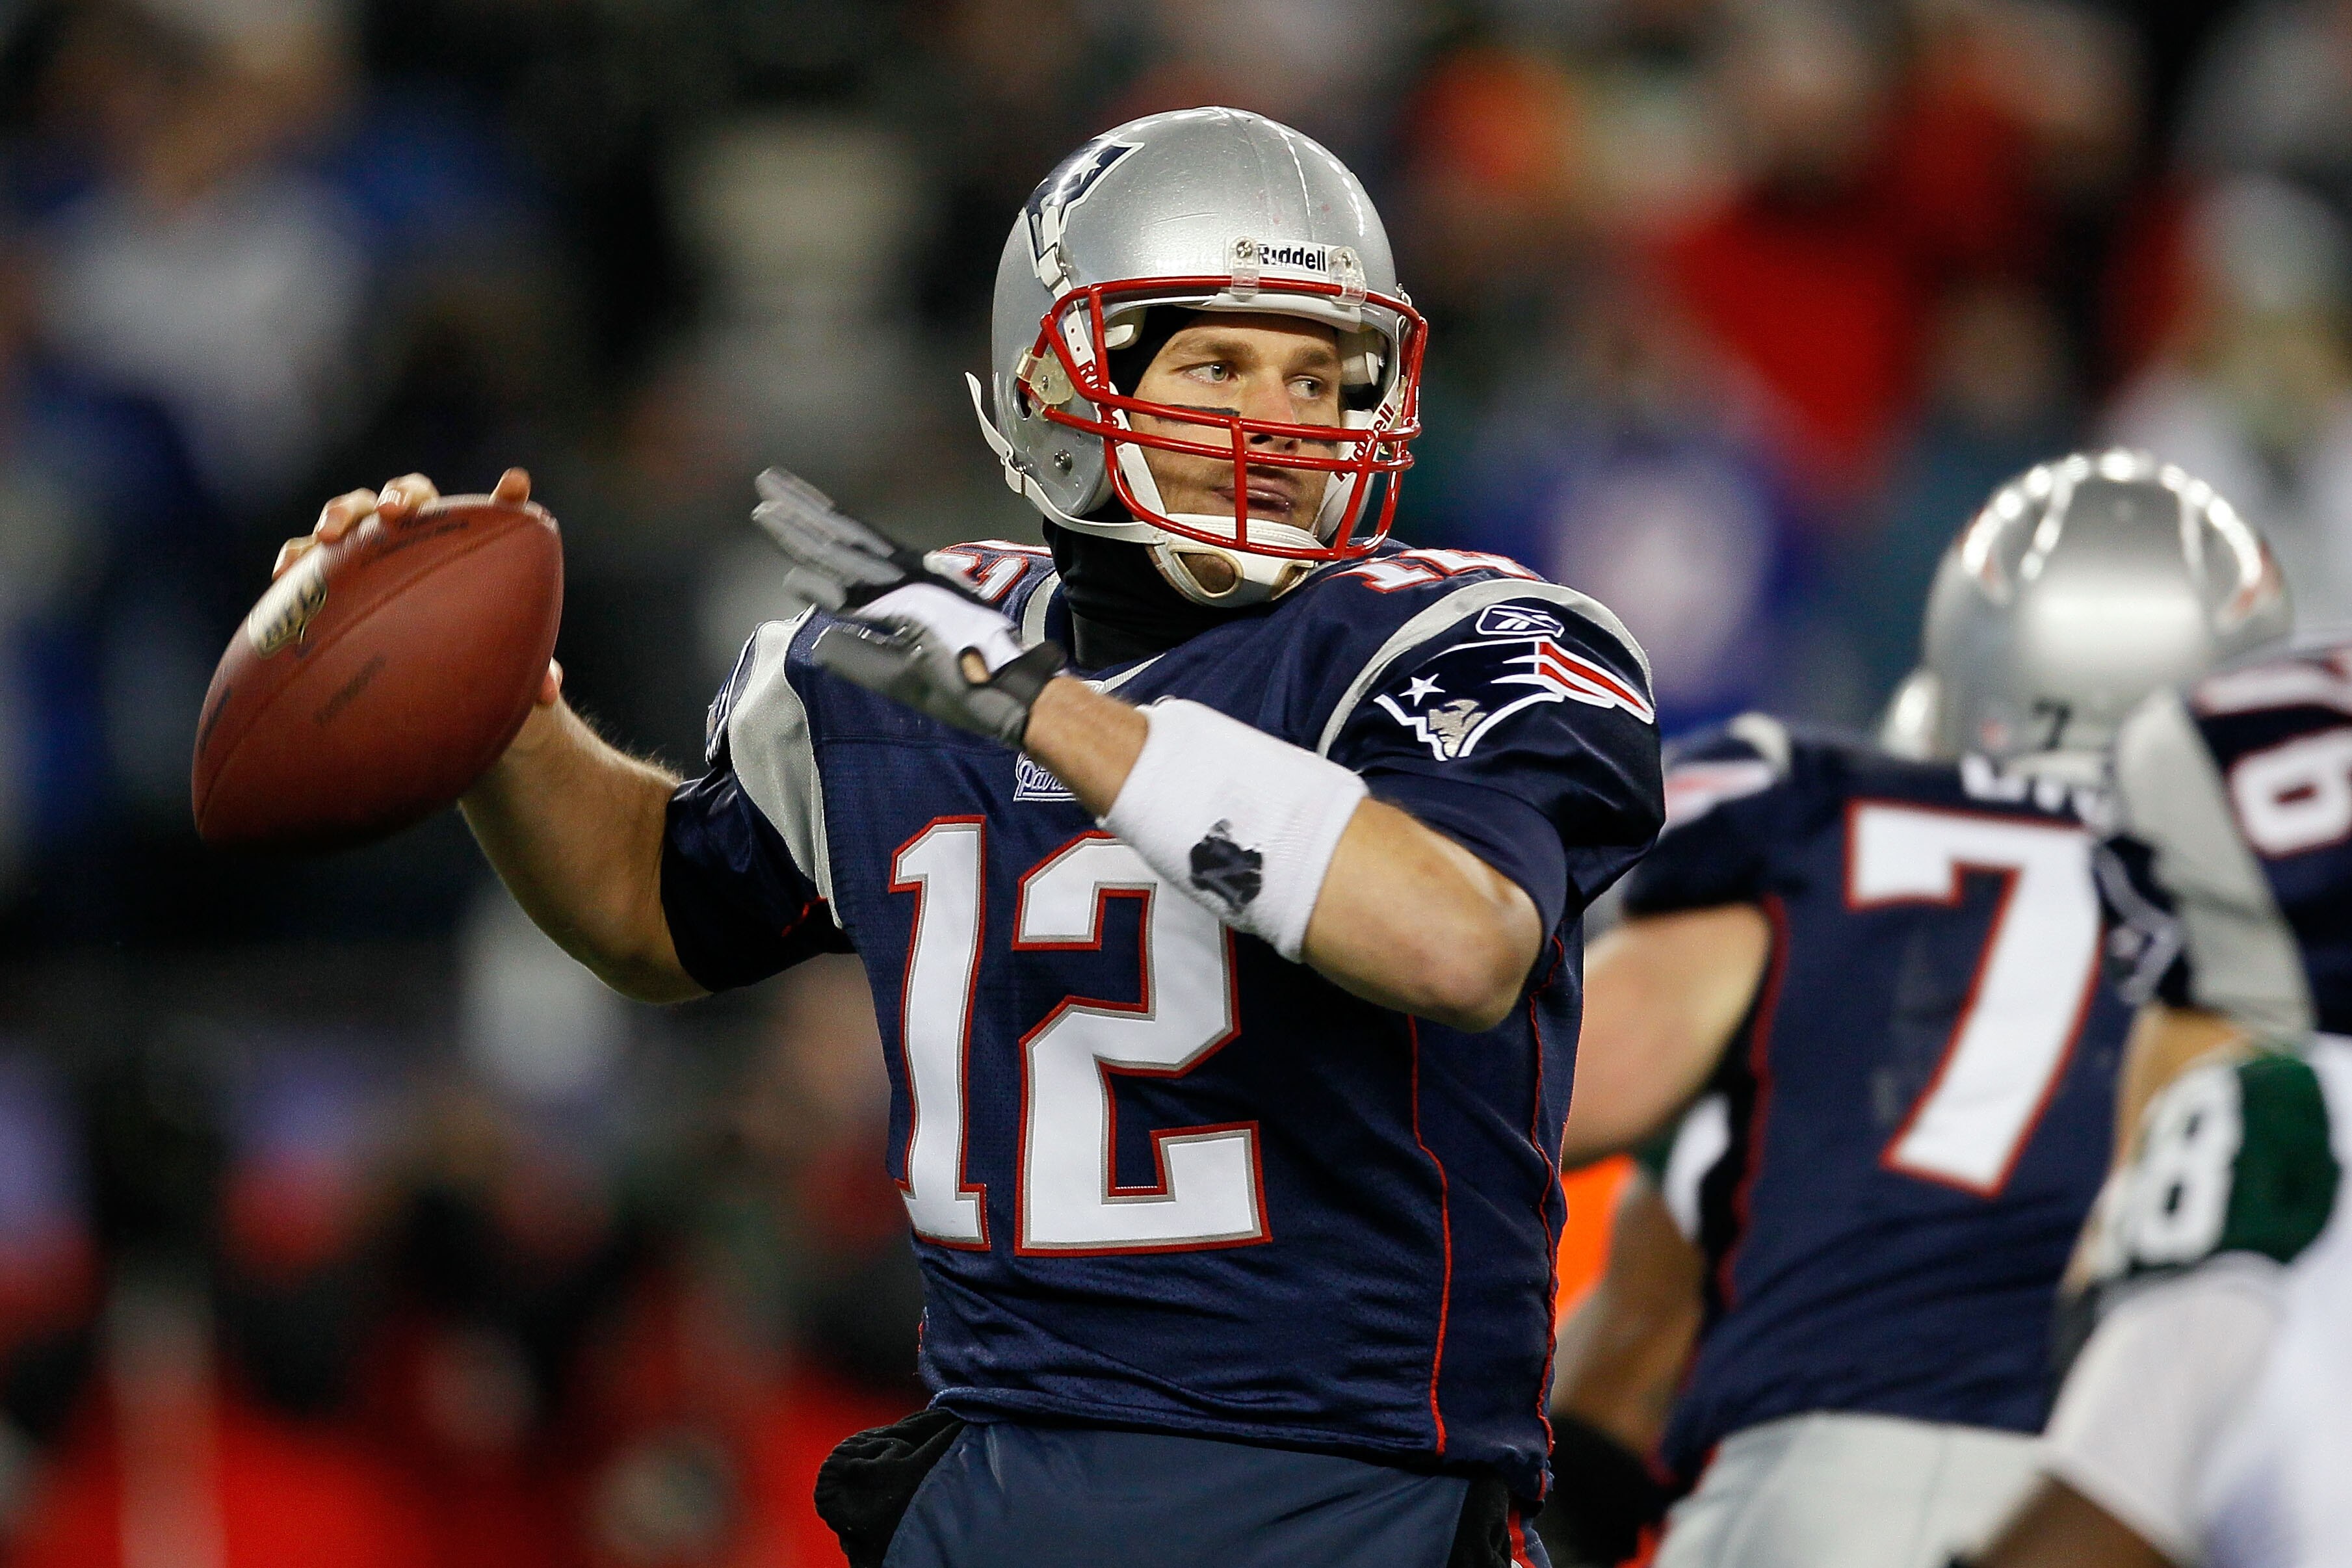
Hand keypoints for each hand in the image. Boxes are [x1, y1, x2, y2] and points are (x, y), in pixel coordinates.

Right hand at [277, 467, 561, 708]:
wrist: (417, 678)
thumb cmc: (468, 661)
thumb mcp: (500, 664)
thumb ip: (527, 671)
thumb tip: (548, 692)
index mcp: (462, 547)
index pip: (493, 516)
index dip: (507, 497)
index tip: (516, 486)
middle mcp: (413, 537)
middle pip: (406, 497)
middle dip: (398, 497)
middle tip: (393, 513)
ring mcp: (366, 549)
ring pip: (350, 514)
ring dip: (338, 516)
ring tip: (329, 536)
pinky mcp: (325, 575)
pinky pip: (306, 558)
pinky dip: (295, 558)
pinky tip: (282, 576)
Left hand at [751, 467, 1064, 745]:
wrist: (1008, 697)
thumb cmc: (964, 685)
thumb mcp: (895, 674)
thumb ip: (856, 656)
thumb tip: (816, 641)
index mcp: (909, 583)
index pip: (856, 545)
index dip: (818, 523)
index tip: (786, 505)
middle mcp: (909, 576)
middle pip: (845, 536)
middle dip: (802, 509)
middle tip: (767, 480)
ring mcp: (913, 590)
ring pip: (846, 555)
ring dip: (803, 531)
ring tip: (764, 507)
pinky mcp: (916, 611)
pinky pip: (862, 598)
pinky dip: (826, 586)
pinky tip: (792, 576)